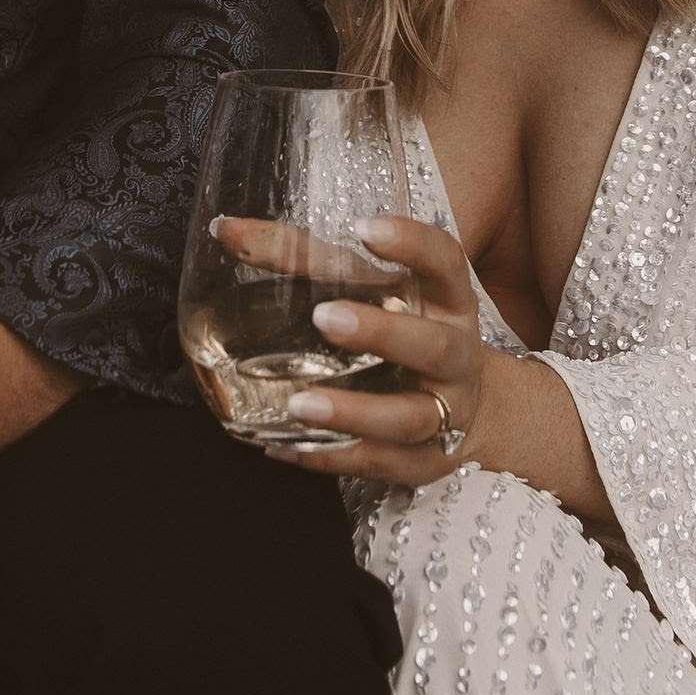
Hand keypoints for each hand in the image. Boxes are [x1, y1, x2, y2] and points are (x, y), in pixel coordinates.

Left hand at [214, 207, 498, 487]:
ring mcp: (446, 414)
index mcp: (447, 302)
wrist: (466, 409)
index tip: (364, 229)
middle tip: (324, 318)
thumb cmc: (405, 330)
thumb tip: (229, 230)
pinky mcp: (424, 462)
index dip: (413, 243)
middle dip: (382, 333)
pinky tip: (285, 446)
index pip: (446, 262)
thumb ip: (309, 260)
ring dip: (353, 412)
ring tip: (298, 403)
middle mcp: (456, 356)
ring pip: (409, 417)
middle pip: (433, 345)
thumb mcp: (377, 291)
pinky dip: (332, 457)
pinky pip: (379, 465)